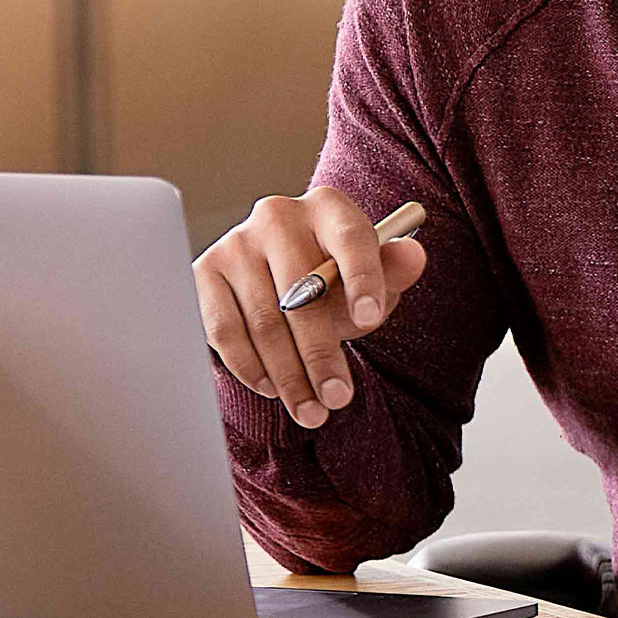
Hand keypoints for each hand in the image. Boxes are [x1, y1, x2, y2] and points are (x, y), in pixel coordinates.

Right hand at [194, 187, 428, 428]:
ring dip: (289, 374)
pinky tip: (272, 387)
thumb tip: (413, 257)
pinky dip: (249, 366)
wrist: (278, 275)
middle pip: (303, 292)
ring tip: (311, 409)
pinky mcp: (204, 272)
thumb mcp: (368, 277)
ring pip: (264, 320)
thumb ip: (393, 271)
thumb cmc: (332, 278)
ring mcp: (236, 243)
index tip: (370, 319)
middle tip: (338, 398)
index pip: (350, 239)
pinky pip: (224, 330)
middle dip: (322, 355)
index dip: (362, 278)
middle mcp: (278, 215)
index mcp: (328, 208)